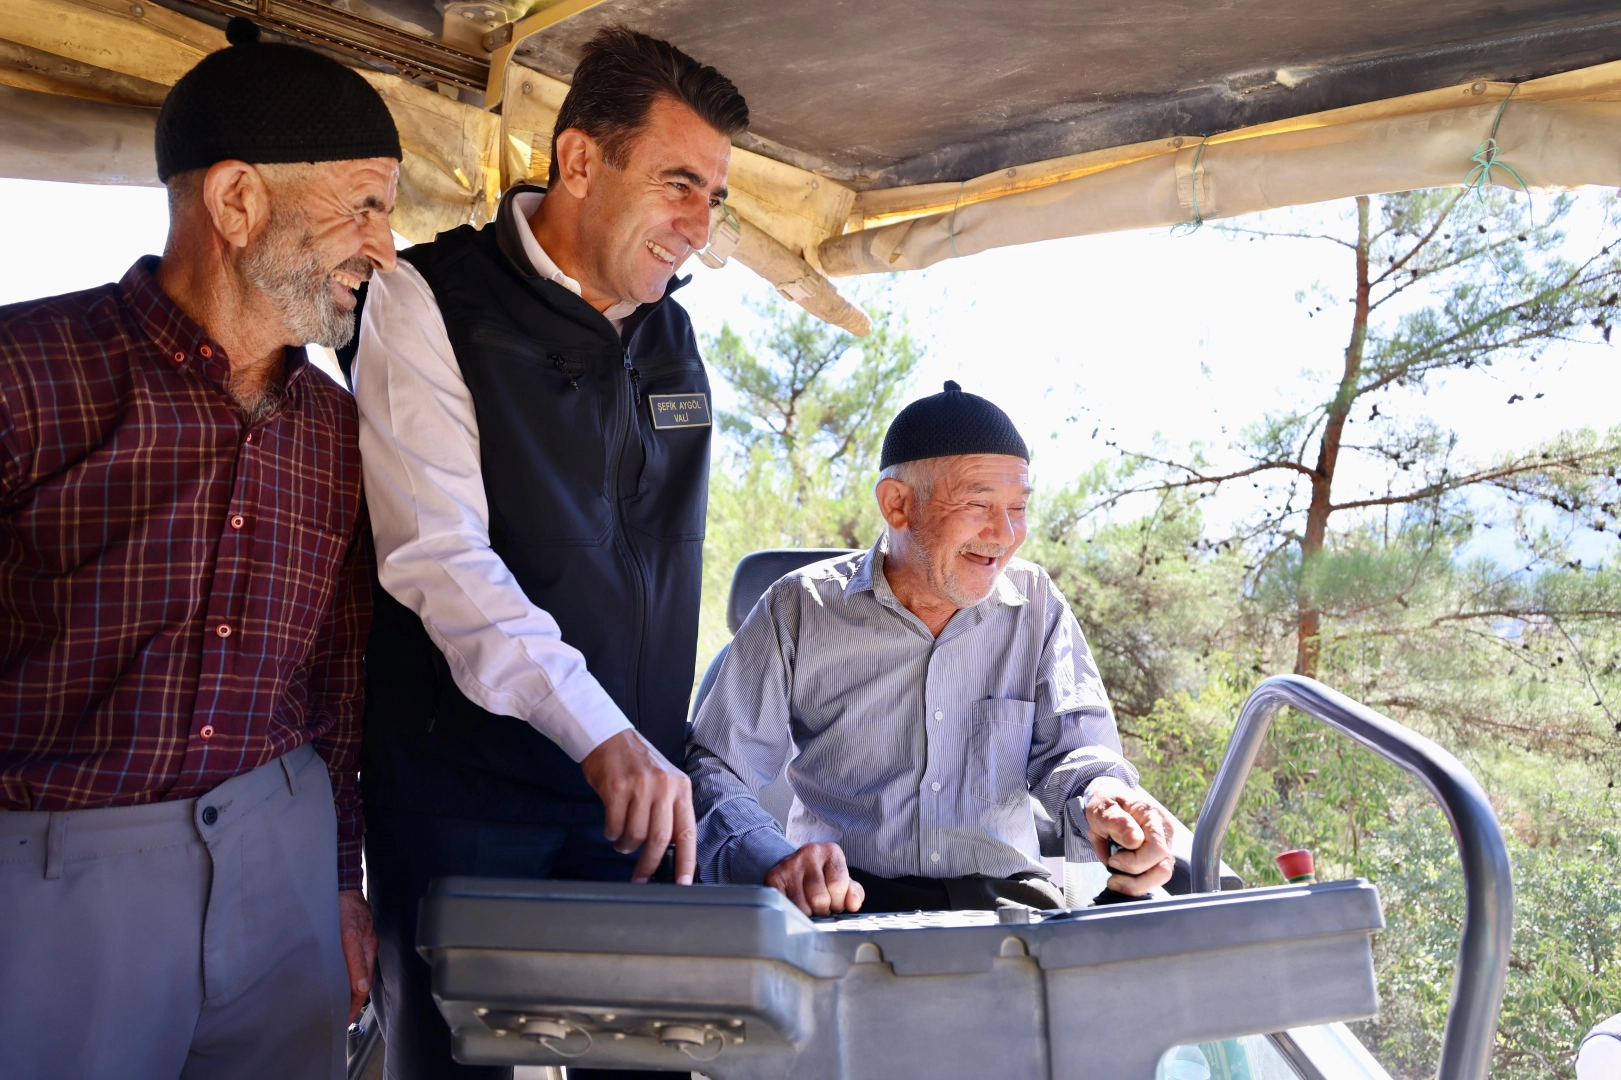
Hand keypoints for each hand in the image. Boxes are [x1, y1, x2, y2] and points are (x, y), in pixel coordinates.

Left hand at [337, 889, 376, 1023]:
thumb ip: (355, 961)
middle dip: (351, 1002)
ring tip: (337, 1005)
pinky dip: (343, 976)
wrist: (341, 886)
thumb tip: (360, 987)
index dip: (354, 1004)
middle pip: (360, 982)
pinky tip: (335, 980)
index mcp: (367, 950)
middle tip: (340, 1018)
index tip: (345, 1019)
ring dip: (346, 991)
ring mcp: (358, 944)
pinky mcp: (349, 938)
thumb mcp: (349, 935)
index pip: (363, 986)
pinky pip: (348, 963)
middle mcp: (364, 949)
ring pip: (353, 974)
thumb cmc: (345, 907)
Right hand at [581, 729, 695, 883]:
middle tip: (641, 876)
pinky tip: (612, 828)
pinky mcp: (616, 788)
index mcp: (680, 788)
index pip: (687, 832)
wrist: (609, 737)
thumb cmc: (638, 764)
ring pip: (636, 835)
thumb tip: (671, 849)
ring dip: (627, 846)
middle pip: (660, 839)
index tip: (683, 883)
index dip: (687, 862)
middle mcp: (663, 786)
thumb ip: (670, 811)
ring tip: (623, 841)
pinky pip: (615, 825)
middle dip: (650, 864)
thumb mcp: (665, 781)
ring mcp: (640, 786)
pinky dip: (612, 834)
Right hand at [765, 842, 864, 916]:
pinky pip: (786, 906)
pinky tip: (796, 906)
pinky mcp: (774, 877)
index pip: (838, 886)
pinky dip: (793, 913)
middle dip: (824, 910)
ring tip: (810, 906)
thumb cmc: (823, 876)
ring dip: (808, 914)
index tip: (835, 903)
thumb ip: (853, 892)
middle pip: (819, 898)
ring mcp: (789, 864)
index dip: (839, 902)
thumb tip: (854, 904)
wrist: (795, 864)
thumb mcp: (842, 879)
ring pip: (802, 907)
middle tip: (822, 907)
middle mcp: (809, 853)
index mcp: (831, 852)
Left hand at [1085, 779, 1175, 896]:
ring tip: (1115, 882)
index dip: (1135, 862)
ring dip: (1137, 885)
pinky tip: (1121, 880)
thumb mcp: (1104, 809)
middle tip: (1113, 879)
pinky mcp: (1158, 857)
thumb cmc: (1105, 804)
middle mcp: (1164, 832)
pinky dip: (1137, 883)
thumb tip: (1136, 840)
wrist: (1107, 802)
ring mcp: (1164, 845)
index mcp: (1152, 816)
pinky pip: (1153, 877)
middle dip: (1136, 880)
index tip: (1112, 861)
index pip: (1156, 849)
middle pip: (1163, 868)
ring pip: (1161, 876)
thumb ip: (1118, 822)